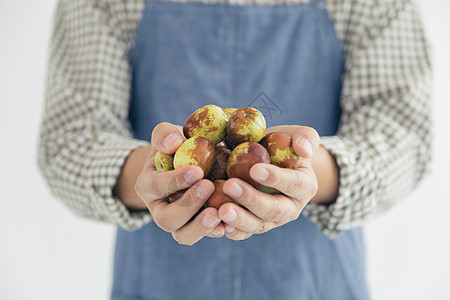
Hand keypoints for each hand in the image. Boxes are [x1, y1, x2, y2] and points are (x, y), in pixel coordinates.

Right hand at [135, 122, 225, 244]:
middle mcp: (160, 209)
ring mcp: (179, 223)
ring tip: (219, 214)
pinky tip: (232, 222)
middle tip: (209, 186)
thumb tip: (173, 143)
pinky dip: (219, 231)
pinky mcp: (198, 228)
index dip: (175, 181)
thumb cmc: (178, 147)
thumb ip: (165, 134)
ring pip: (183, 236)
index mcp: (149, 186)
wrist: (189, 163)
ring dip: (201, 227)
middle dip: (188, 205)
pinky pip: (205, 236)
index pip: (156, 186)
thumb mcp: (168, 135)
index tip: (197, 170)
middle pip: (166, 219)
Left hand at [218, 125, 319, 240]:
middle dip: (252, 200)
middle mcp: (291, 208)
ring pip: (258, 225)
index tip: (255, 169)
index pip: (294, 184)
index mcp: (305, 186)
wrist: (267, 161)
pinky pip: (243, 233)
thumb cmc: (281, 145)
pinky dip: (230, 231)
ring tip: (221, 210)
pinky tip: (217, 225)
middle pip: (274, 210)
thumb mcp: (297, 135)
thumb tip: (303, 149)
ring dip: (239, 219)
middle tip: (230, 186)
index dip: (276, 178)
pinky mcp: (253, 227)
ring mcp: (272, 221)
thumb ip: (306, 137)